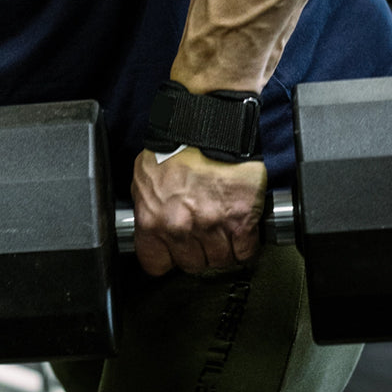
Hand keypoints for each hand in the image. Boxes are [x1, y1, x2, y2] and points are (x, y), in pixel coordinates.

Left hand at [131, 146, 267, 275]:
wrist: (208, 126)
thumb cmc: (176, 146)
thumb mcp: (145, 177)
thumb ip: (148, 206)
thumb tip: (152, 222)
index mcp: (152, 219)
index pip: (155, 263)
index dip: (168, 258)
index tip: (175, 252)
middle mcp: (179, 227)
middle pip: (192, 265)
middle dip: (198, 252)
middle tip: (204, 235)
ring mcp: (211, 226)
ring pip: (220, 261)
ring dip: (224, 250)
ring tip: (223, 233)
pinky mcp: (241, 221)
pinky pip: (245, 253)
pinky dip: (246, 247)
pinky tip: (241, 234)